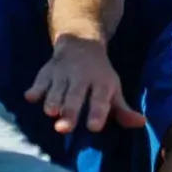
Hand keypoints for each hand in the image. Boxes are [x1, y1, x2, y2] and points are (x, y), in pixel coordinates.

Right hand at [25, 34, 144, 134]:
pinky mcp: (47, 71)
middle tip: (63, 129)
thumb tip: (141, 124)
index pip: (100, 99)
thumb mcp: (113, 89)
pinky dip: (35, 88)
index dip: (97, 112)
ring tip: (51, 112)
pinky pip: (40, 80)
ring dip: (53, 100)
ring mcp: (63, 73)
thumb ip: (122, 110)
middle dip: (70, 111)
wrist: (81, 43)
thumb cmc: (99, 75)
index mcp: (101, 83)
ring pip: (56, 89)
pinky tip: (30, 97)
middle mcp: (82, 78)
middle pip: (75, 96)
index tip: (93, 127)